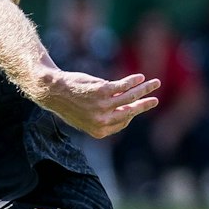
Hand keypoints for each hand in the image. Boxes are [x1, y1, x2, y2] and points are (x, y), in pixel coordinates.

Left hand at [34, 71, 159, 138]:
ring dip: (145, 89)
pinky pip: (123, 86)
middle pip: (130, 111)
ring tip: (155, 83)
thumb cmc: (67, 103)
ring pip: (130, 97)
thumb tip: (120, 113)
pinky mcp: (102, 90)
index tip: (134, 107)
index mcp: (98, 130)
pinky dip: (133, 81)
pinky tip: (140, 77)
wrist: (52, 91)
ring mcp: (103, 105)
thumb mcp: (83, 117)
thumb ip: (100, 118)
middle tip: (155, 100)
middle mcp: (103, 120)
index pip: (122, 122)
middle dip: (145, 104)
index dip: (130, 114)